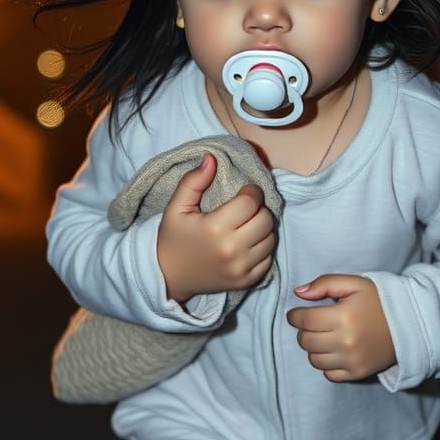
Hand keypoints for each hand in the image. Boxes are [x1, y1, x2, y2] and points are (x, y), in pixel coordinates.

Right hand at [157, 153, 275, 304]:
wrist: (169, 277)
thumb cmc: (173, 238)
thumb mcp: (176, 207)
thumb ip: (193, 181)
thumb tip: (212, 158)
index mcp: (214, 228)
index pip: (251, 202)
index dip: (250, 192)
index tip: (243, 192)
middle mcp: (232, 250)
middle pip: (266, 219)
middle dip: (258, 209)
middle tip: (244, 209)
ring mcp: (241, 269)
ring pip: (271, 238)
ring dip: (262, 228)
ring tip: (246, 225)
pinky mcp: (247, 281)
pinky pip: (269, 258)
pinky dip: (262, 247)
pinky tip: (246, 243)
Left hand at [286, 274, 396, 381]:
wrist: (409, 324)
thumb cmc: (379, 301)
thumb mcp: (355, 284)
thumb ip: (325, 283)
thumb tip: (299, 293)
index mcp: (343, 316)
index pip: (304, 321)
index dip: (295, 316)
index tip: (296, 314)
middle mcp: (346, 341)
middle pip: (305, 341)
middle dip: (304, 331)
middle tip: (313, 324)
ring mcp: (351, 360)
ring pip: (314, 359)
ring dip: (314, 348)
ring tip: (325, 337)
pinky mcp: (357, 373)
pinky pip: (328, 374)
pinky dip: (326, 364)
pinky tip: (335, 351)